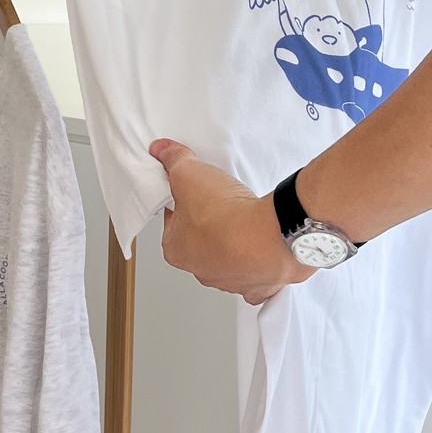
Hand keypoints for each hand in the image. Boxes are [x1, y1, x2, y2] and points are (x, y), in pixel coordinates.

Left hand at [148, 138, 314, 304]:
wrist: (269, 236)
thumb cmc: (225, 216)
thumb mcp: (188, 173)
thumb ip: (173, 160)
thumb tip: (161, 150)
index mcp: (175, 250)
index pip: (173, 221)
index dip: (183, 201)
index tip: (194, 190)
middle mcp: (201, 270)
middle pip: (201, 240)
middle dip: (210, 221)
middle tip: (221, 201)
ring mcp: (232, 279)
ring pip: (230, 255)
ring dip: (236, 238)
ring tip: (245, 215)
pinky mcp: (260, 282)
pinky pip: (258, 267)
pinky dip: (261, 253)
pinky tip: (264, 235)